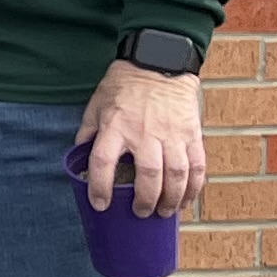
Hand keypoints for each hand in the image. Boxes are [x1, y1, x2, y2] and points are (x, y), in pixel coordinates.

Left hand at [74, 59, 207, 219]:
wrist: (158, 63)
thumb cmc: (123, 86)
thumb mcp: (96, 105)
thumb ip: (88, 133)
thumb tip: (78, 159)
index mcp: (115, 127)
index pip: (102, 163)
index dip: (100, 188)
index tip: (100, 204)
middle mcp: (144, 133)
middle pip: (147, 175)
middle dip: (144, 200)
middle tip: (140, 212)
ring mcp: (171, 134)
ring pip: (177, 175)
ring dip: (172, 199)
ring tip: (164, 212)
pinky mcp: (192, 134)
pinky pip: (198, 166)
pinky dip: (195, 187)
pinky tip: (187, 200)